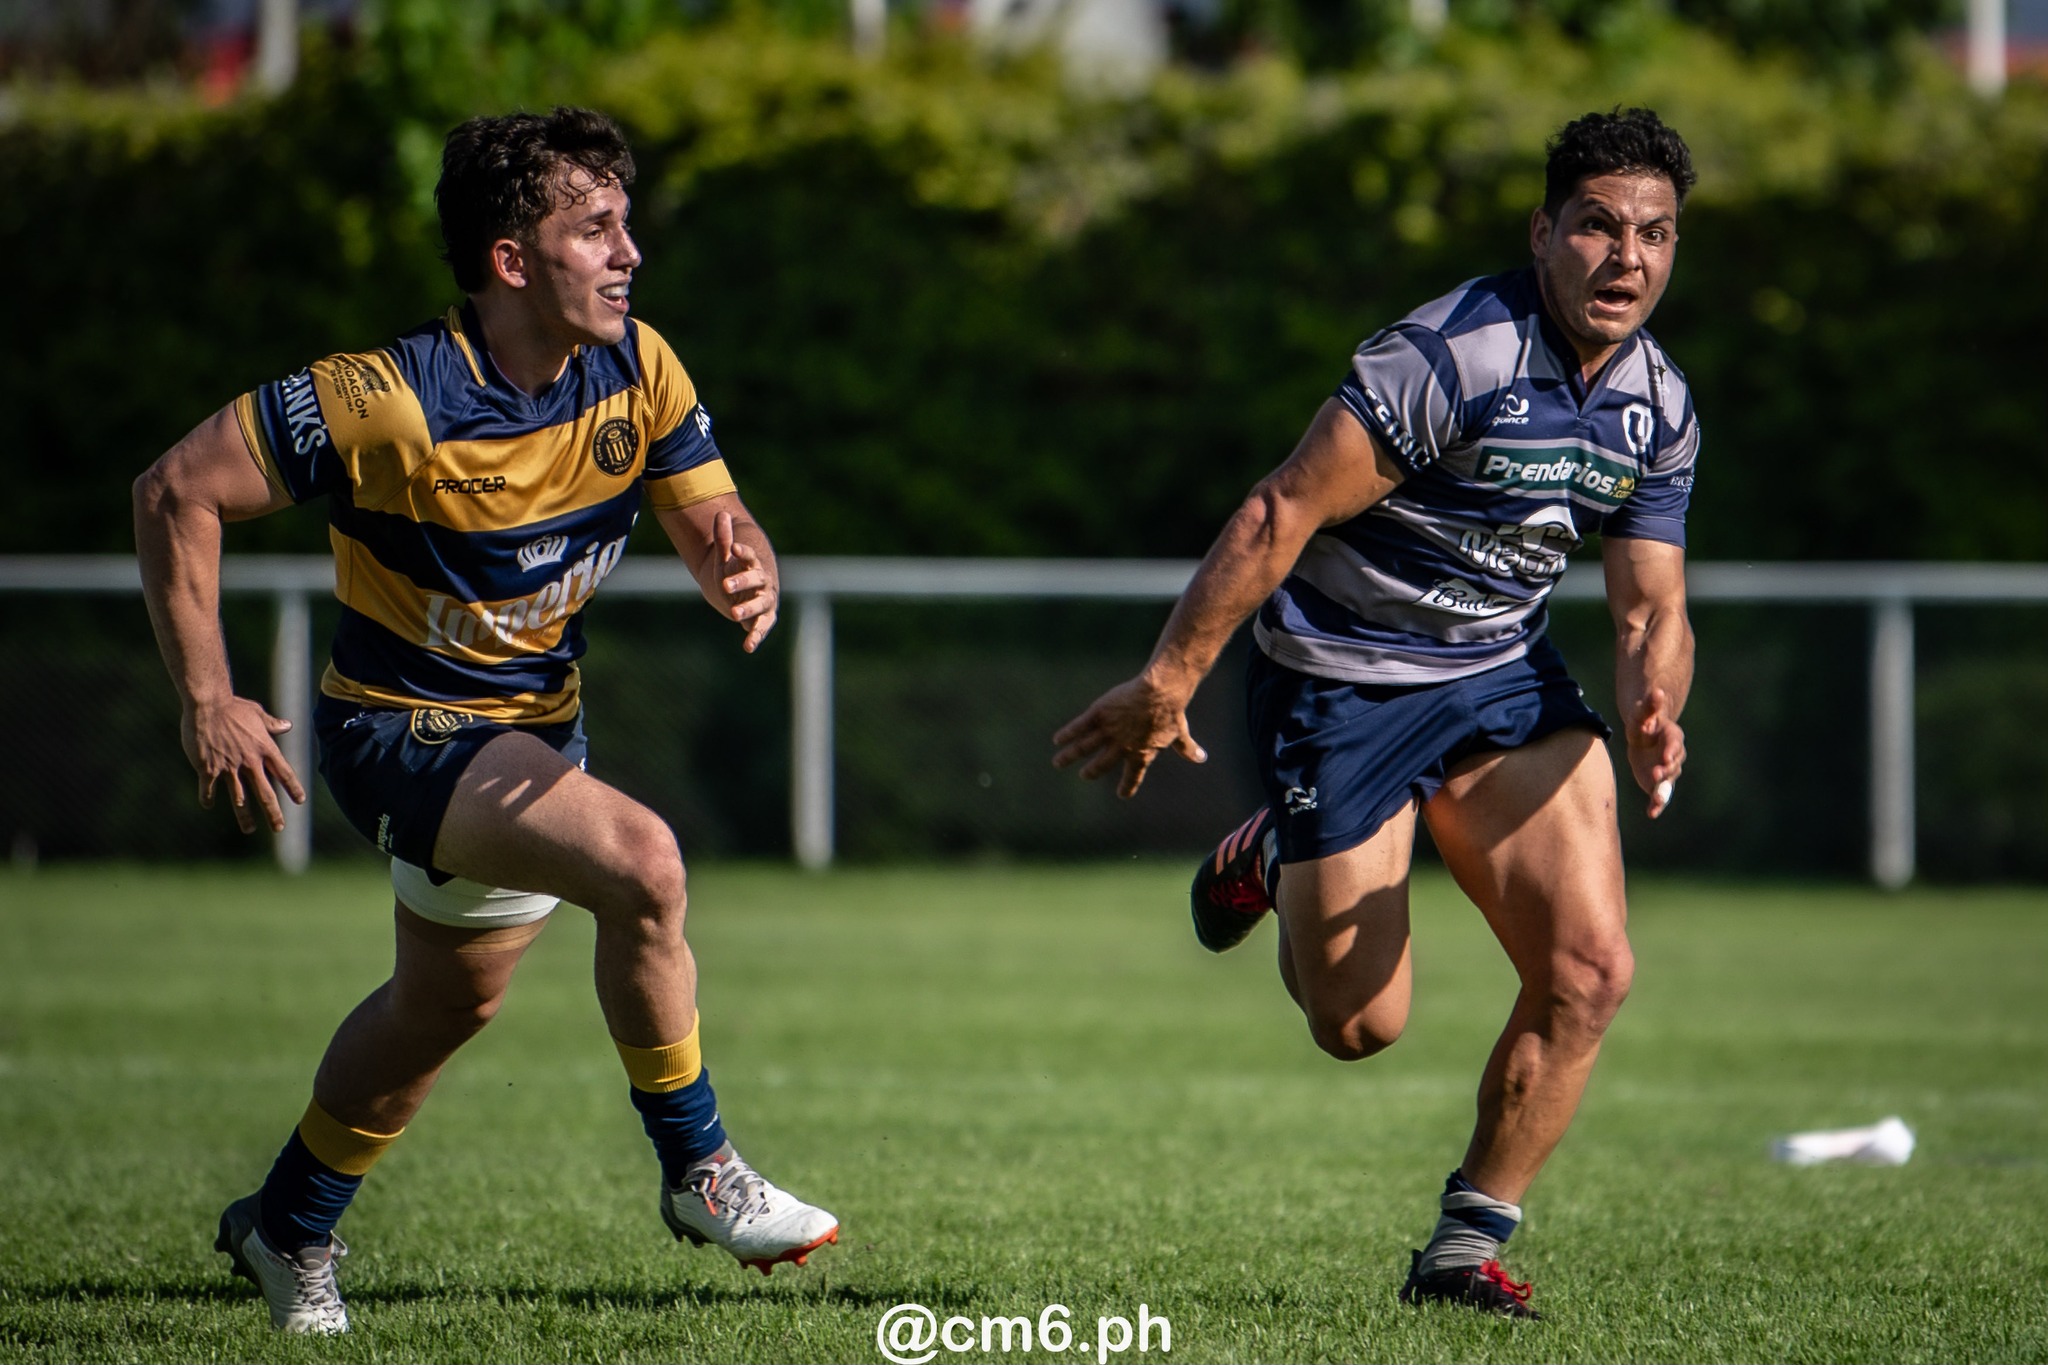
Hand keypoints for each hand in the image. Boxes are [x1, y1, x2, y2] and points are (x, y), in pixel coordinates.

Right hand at [180, 696, 305, 833]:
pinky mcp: (208, 768)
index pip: (284, 773)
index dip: (293, 788)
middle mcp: (250, 761)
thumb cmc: (233, 706)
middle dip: (273, 813)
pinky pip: (208, 789)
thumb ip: (271, 723)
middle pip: (265, 793)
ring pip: (239, 798)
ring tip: (249, 830)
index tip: (300, 801)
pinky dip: (207, 798)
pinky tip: (208, 804)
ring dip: (244, 816)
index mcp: (265, 748)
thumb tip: (287, 726)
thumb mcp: (256, 713)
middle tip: (279, 828)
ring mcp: (229, 767)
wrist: (207, 704)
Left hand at [709, 509, 776, 652]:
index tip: (733, 547)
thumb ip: (723, 538)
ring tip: (734, 614)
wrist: (747, 592)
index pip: (749, 557)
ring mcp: (764, 601)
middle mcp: (763, 583)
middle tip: (726, 585)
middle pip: (756, 581)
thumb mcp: (725, 558)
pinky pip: (761, 628)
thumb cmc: (735, 572)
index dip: (742, 552)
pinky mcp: (764, 619)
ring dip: (748, 609)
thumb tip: (721, 512)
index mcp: (753, 565)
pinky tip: (747, 647)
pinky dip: (755, 637)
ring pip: (760, 605)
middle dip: (742, 582)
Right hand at [1051, 673, 1206, 798]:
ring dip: (1070, 756)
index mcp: (1141, 753)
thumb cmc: (1171, 712)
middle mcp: (1122, 746)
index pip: (1133, 774)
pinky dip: (1068, 734)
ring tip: (1058, 763)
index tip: (1123, 794)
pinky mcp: (1099, 714)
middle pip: (1103, 764)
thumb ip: (1187, 748)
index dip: (1128, 785)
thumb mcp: (1179, 733)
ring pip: (1085, 747)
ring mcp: (1109, 730)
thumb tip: (1203, 758)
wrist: (1159, 693)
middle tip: (1084, 776)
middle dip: (1092, 771)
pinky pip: (1080, 726)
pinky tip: (1057, 740)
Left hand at [1626, 686, 1685, 818]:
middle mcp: (1673, 755)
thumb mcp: (1642, 714)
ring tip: (1656, 801)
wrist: (1644, 737)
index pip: (1674, 744)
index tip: (1666, 757)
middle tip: (1656, 775)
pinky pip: (1659, 795)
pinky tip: (1651, 814)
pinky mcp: (1658, 782)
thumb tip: (1657, 690)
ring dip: (1662, 791)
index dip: (1671, 750)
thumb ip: (1649, 705)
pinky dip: (1656, 804)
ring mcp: (1667, 770)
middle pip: (1672, 764)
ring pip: (1668, 782)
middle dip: (1666, 770)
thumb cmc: (1643, 722)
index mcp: (1671, 737)